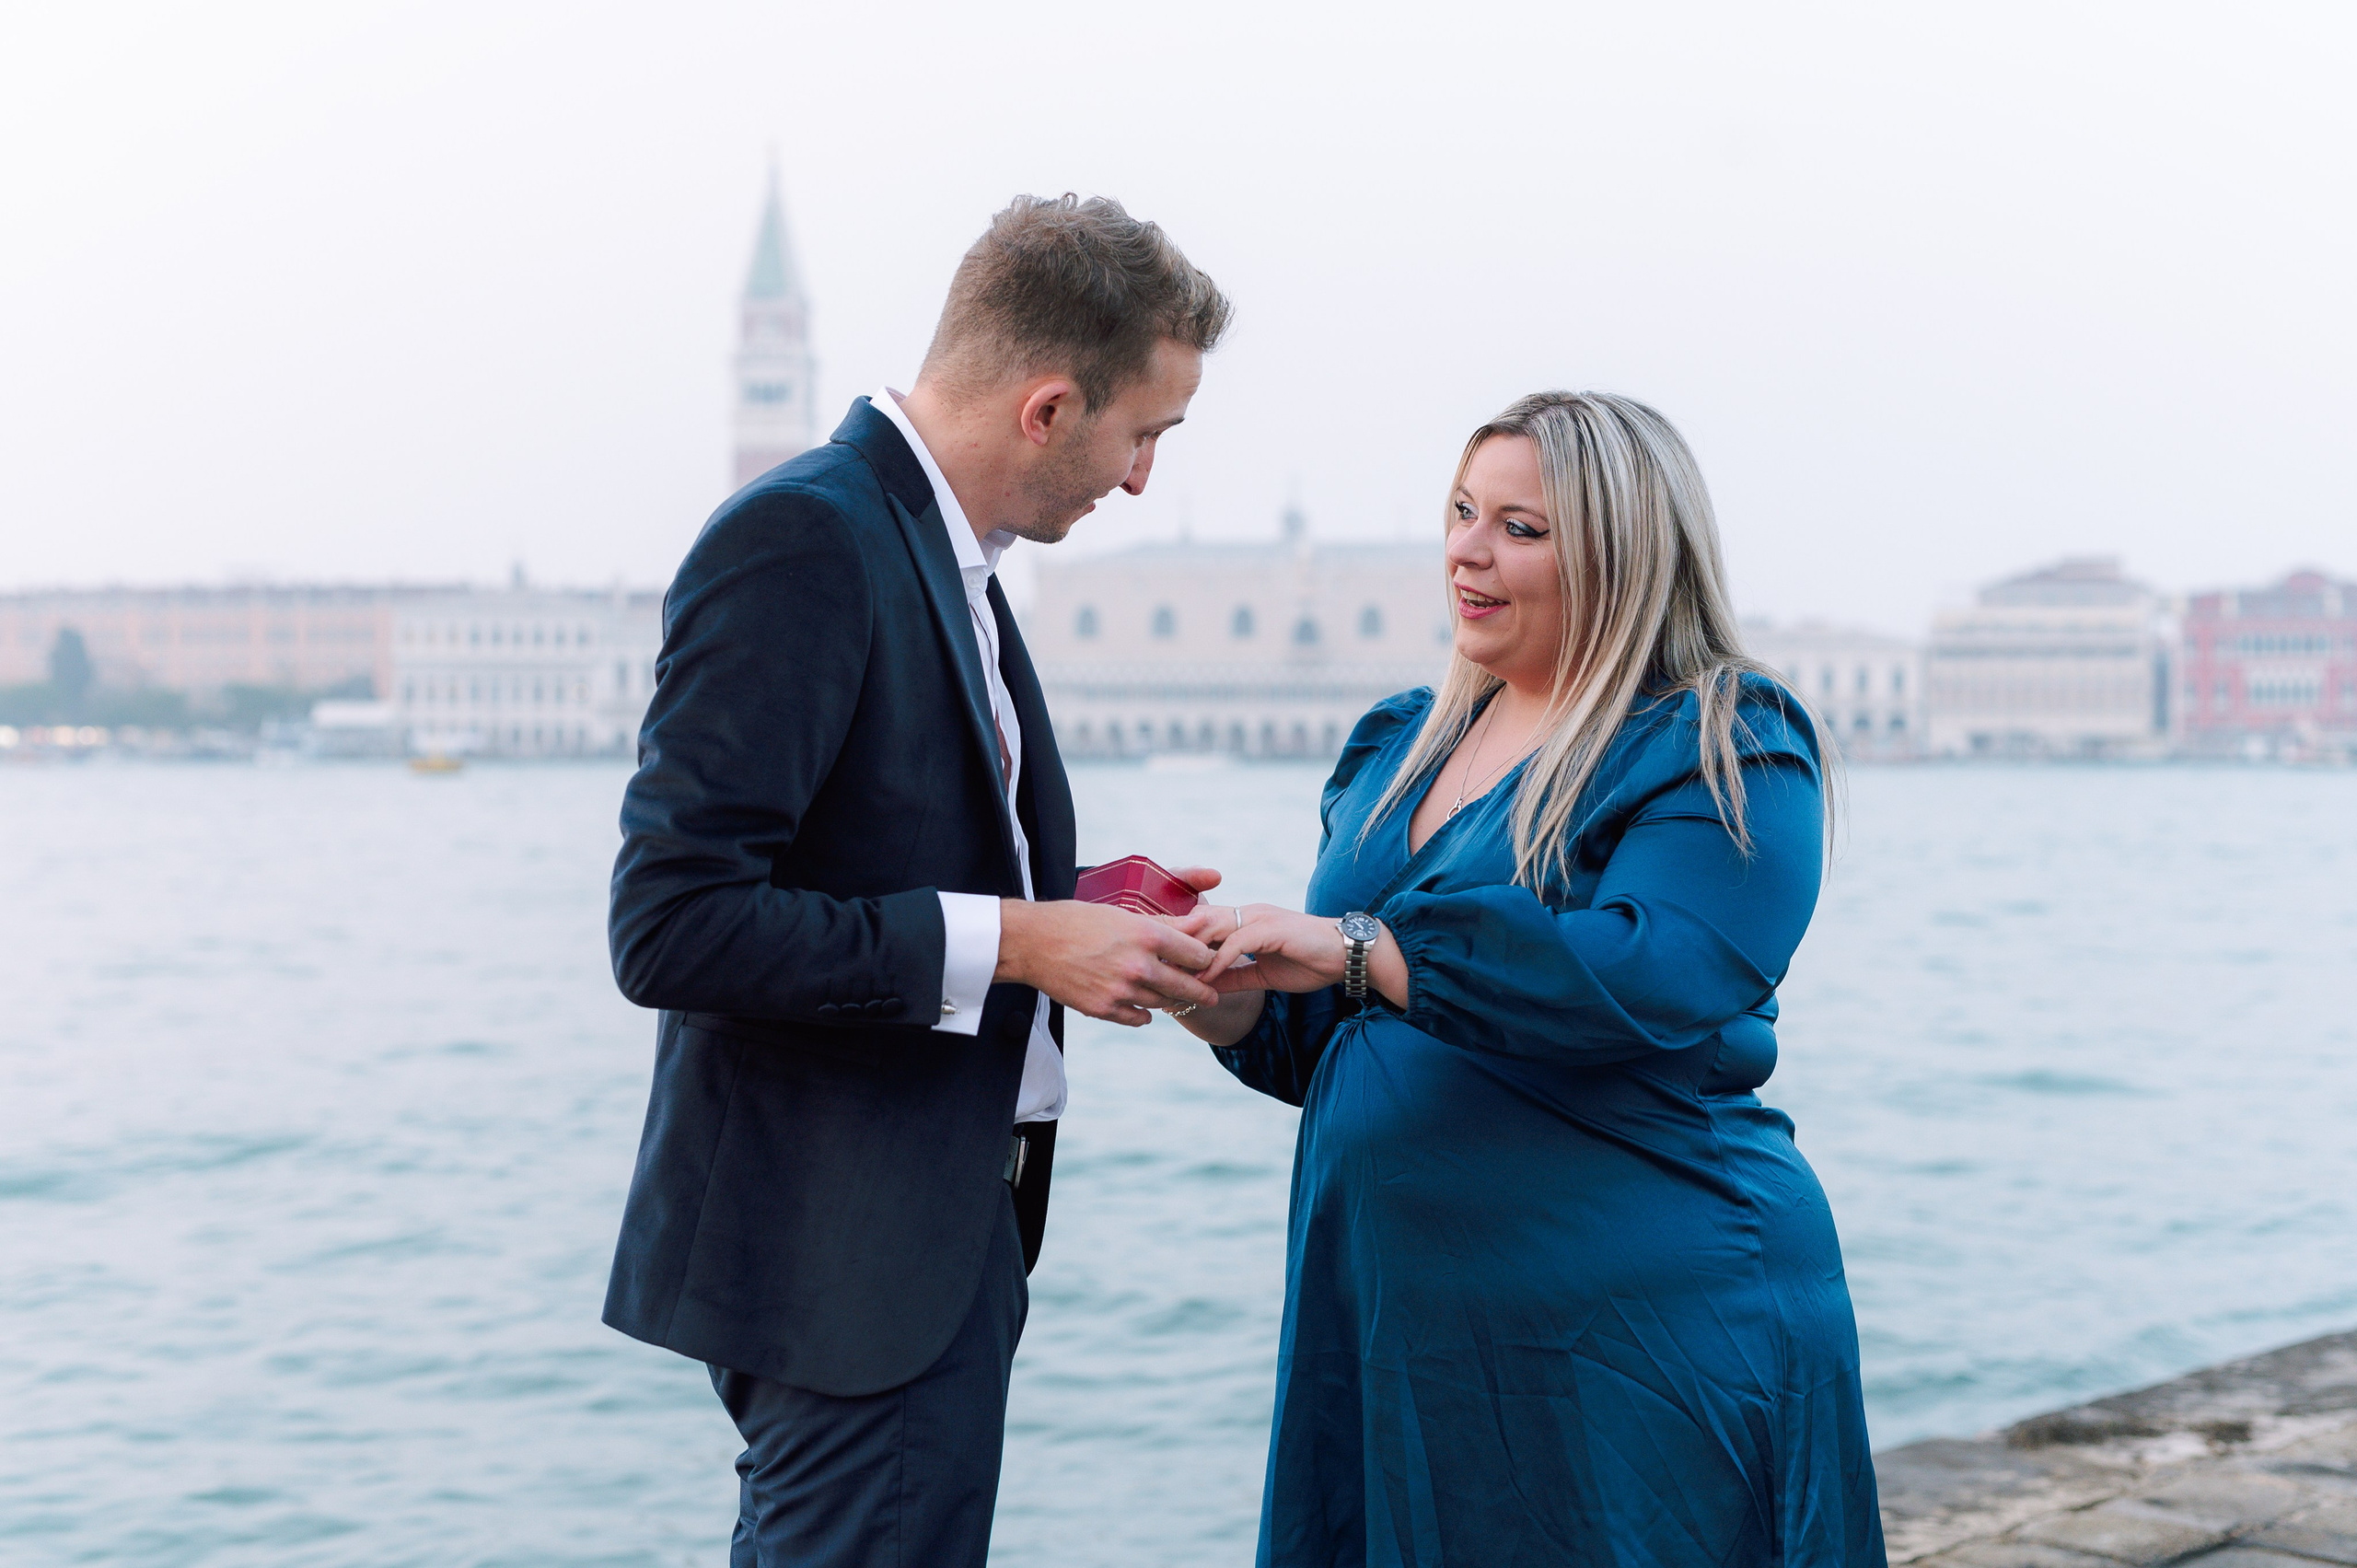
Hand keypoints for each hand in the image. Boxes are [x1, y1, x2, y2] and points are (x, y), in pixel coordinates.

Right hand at [998, 898, 1219, 1026]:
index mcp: (1146, 936)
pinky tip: (1147, 1009)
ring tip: (1179, 999)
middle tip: (1212, 996)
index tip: (1209, 963)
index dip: (1205, 959)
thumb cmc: (1076, 920)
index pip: (1195, 954)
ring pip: (1163, 1003)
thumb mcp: (1122, 914)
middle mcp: (1138, 966)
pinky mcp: (1104, 1009)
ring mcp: (1121, 991)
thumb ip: (1163, 926)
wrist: (1032, 942)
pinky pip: (1138, 1018)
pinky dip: (1146, 1014)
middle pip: (1187, 985)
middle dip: (1204, 991)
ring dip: (1173, 1001)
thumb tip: (1199, 926)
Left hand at [1169, 903, 1344, 993]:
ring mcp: (1259, 918)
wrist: (1347, 956)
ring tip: (1167, 971)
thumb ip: (1234, 976)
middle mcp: (1248, 913)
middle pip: (1199, 919)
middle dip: (1172, 938)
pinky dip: (1216, 961)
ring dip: (1188, 949)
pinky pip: (1235, 943)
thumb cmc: (1309, 962)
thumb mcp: (1262, 973)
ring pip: (1211, 926)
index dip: (1180, 939)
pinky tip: (1202, 979)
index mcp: (1246, 921)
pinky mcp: (1270, 929)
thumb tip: (1204, 987)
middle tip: (1147, 960)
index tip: (1156, 959)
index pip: (1204, 923)